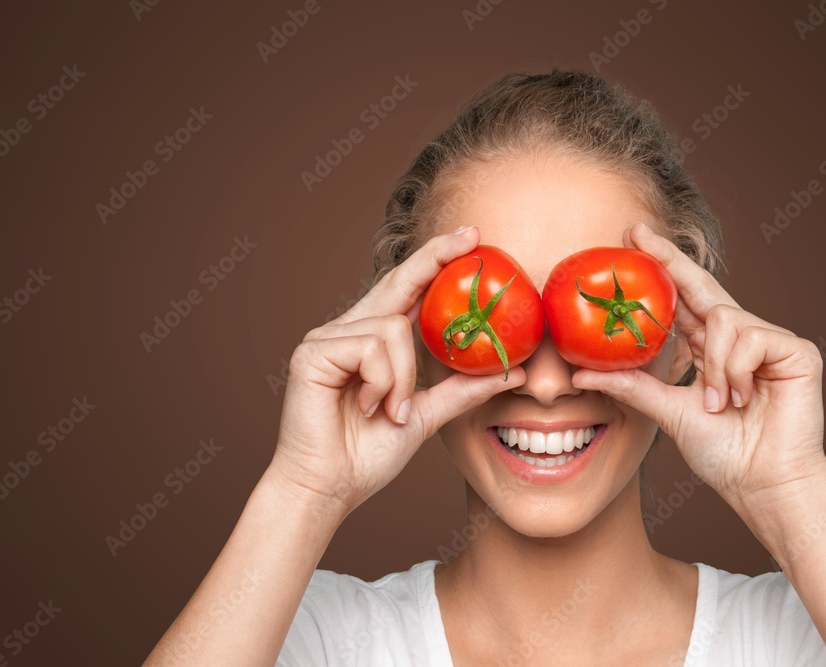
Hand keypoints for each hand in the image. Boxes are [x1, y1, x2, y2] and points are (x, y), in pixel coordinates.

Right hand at [270, 226, 526, 515]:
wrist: (328, 488)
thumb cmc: (367, 454)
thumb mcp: (424, 416)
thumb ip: (461, 391)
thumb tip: (512, 373)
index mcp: (371, 342)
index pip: (408, 291)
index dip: (436, 261)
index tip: (472, 238)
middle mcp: (348, 331)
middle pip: (398, 283)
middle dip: (435, 257)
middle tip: (473, 235)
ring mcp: (326, 339)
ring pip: (393, 328)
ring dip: (403, 377)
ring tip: (390, 411)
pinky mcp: (313, 353)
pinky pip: (371, 347)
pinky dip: (383, 381)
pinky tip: (371, 407)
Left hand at [571, 223, 825, 507]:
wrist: (761, 484)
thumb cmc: (723, 454)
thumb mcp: (666, 412)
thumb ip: (631, 388)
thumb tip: (578, 376)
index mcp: (712, 348)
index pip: (683, 300)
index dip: (662, 267)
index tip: (631, 238)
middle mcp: (740, 337)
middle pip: (702, 286)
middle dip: (669, 258)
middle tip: (635, 232)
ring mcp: (770, 341)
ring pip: (724, 318)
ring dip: (713, 364)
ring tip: (718, 402)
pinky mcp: (796, 351)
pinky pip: (750, 337)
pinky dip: (736, 369)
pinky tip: (742, 398)